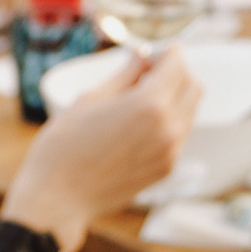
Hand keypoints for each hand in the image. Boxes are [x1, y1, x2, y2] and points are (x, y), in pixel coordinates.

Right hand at [3, 49, 198, 251]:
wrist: (57, 199)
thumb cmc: (62, 149)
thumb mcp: (88, 100)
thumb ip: (123, 76)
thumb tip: (140, 57)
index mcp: (149, 104)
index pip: (177, 65)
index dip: (166, 53)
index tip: (154, 52)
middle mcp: (169, 127)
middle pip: (193, 85)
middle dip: (176, 73)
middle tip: (149, 72)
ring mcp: (171, 150)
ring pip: (189, 110)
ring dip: (173, 97)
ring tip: (138, 100)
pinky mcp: (166, 168)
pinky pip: (179, 134)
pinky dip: (168, 121)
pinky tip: (137, 125)